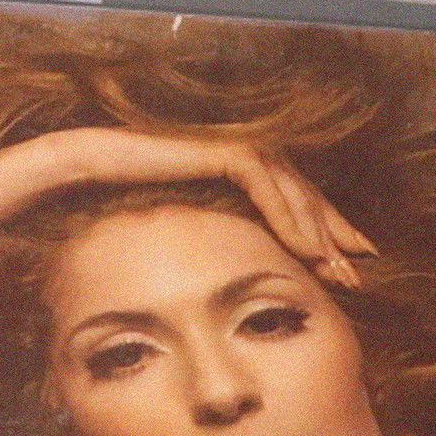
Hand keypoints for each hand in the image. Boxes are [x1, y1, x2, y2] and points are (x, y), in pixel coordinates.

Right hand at [32, 128, 378, 286]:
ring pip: (290, 183)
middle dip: (334, 228)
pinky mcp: (212, 146)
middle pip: (301, 190)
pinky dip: (287, 211)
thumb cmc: (109, 208)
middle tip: (361, 264)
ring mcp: (224, 146)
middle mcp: (232, 155)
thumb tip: (213, 289)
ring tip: (337, 264)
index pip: (287, 199)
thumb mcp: (170, 238)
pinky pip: (263, 178)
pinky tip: (304, 246)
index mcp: (226, 175)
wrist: (73, 174)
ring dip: (317, 224)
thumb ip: (199, 250)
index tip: (341, 265)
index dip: (318, 230)